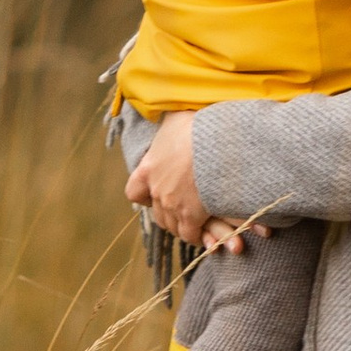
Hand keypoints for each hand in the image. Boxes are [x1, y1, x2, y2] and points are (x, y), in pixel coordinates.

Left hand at [125, 111, 245, 251]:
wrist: (216, 144)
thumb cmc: (197, 126)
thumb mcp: (176, 118)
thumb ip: (169, 124)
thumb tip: (168, 114)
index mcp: (148, 168)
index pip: (134, 191)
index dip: (144, 195)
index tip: (155, 193)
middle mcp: (157, 190)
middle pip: (157, 213)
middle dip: (169, 213)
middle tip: (183, 210)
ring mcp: (173, 205)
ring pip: (172, 225)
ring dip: (182, 226)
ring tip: (194, 223)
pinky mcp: (192, 216)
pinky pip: (191, 234)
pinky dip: (197, 236)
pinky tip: (206, 234)